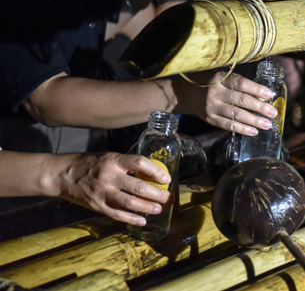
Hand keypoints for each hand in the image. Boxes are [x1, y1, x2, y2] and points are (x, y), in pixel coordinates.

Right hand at [55, 152, 170, 225]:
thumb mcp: (108, 157)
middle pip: (138, 186)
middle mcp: (109, 176)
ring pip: (130, 203)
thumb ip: (126, 164)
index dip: (155, 171)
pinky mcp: (96, 205)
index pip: (139, 163)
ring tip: (159, 209)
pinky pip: (117, 214)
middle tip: (168, 198)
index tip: (166, 179)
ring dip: (147, 207)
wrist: (62, 174)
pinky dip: (131, 219)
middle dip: (157, 194)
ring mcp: (102, 192)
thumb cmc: (89, 163)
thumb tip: (149, 173)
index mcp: (114, 161)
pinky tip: (142, 221)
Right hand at [174, 71, 278, 135]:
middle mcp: (215, 93)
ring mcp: (212, 107)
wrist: (184, 92)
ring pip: (236, 115)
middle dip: (259, 108)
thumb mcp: (220, 75)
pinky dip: (242, 129)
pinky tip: (254, 131)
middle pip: (241, 101)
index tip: (270, 95)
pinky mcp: (210, 119)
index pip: (241, 84)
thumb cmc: (208, 82)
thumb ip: (237, 82)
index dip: (256, 89)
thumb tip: (262, 94)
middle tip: (273, 113)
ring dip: (254, 121)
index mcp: (220, 79)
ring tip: (268, 125)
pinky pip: (228, 125)